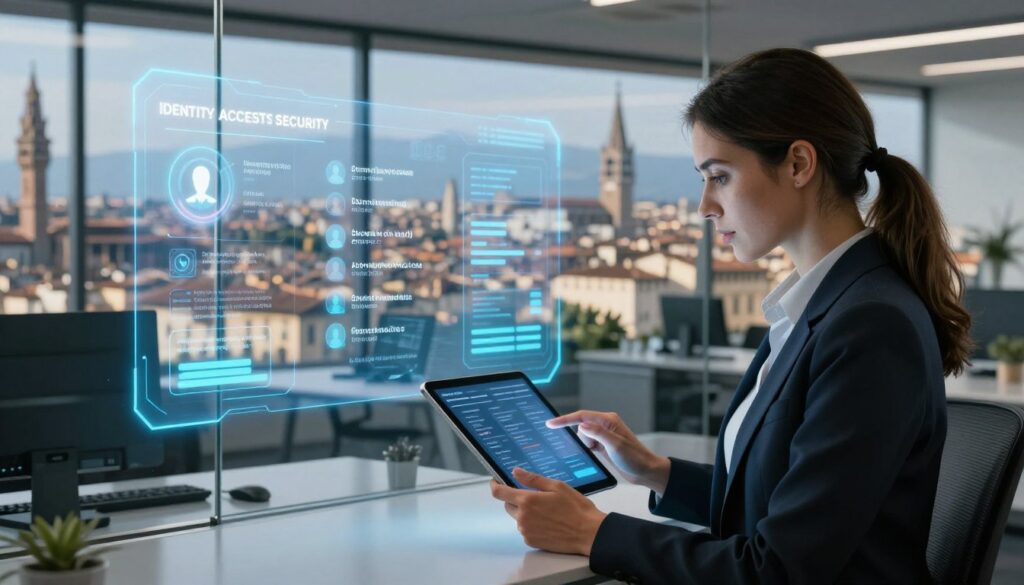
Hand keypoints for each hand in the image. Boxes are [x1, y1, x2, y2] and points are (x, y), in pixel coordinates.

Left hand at [490, 468, 606, 555]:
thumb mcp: (557, 486)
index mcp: (527, 501)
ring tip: (547, 511)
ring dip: (525, 512)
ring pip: (517, 518)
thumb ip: (533, 479)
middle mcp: (523, 517)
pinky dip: (531, 524)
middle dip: (516, 499)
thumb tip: (516, 472)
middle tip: (535, 496)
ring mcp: (526, 531)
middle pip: (508, 505)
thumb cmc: (576, 509)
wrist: (588, 533)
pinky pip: (525, 529)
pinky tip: (548, 522)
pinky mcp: (531, 541)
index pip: (499, 492)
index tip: (495, 481)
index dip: (495, 485)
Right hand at [547, 410, 670, 494]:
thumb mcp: (615, 445)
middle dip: (578, 436)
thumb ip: (598, 433)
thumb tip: (581, 425)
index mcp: (608, 421)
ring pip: (583, 436)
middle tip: (587, 446)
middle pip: (581, 425)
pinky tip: (592, 454)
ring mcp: (604, 436)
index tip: (550, 423)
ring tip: (598, 453)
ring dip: (584, 445)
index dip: (564, 419)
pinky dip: (586, 448)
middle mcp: (605, 426)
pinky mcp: (603, 445)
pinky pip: (588, 443)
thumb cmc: (635, 458)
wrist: (645, 471)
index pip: (581, 416)